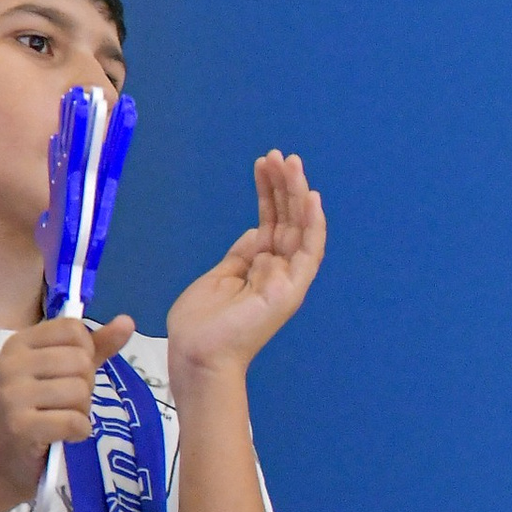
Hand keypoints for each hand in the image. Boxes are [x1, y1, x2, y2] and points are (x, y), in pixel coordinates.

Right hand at [0, 312, 135, 507]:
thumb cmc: (33, 411)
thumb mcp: (61, 372)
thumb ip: (95, 347)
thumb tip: (128, 322)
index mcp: (19, 344)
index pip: (73, 329)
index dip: (85, 352)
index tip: (68, 373)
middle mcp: (11, 365)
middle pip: (81, 362)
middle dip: (85, 387)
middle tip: (63, 403)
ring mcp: (12, 395)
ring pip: (80, 392)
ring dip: (81, 411)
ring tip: (59, 419)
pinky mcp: (21, 426)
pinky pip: (75, 421)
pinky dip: (78, 432)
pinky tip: (62, 435)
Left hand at [165, 154, 326, 387]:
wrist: (198, 356)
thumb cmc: (201, 326)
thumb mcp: (218, 277)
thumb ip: (241, 255)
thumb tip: (257, 230)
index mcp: (260, 268)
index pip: (271, 222)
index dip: (268, 193)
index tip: (263, 165)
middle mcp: (279, 270)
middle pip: (287, 219)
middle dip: (283, 185)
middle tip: (278, 155)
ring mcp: (287, 279)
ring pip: (299, 228)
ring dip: (297, 193)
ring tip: (290, 163)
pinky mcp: (292, 289)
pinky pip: (310, 251)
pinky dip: (313, 224)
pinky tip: (310, 197)